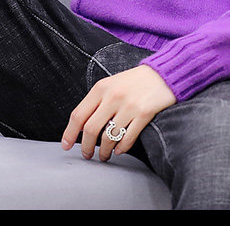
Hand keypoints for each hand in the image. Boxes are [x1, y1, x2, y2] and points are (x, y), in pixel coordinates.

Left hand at [61, 65, 175, 161]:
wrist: (163, 73)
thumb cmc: (134, 81)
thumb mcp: (112, 84)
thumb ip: (97, 101)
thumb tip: (82, 126)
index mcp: (101, 88)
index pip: (78, 115)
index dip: (69, 133)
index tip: (66, 146)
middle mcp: (113, 96)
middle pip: (91, 129)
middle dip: (86, 147)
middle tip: (87, 154)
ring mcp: (129, 105)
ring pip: (108, 137)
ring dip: (104, 151)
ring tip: (104, 156)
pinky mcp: (144, 113)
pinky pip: (127, 138)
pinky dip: (121, 148)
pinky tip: (119, 150)